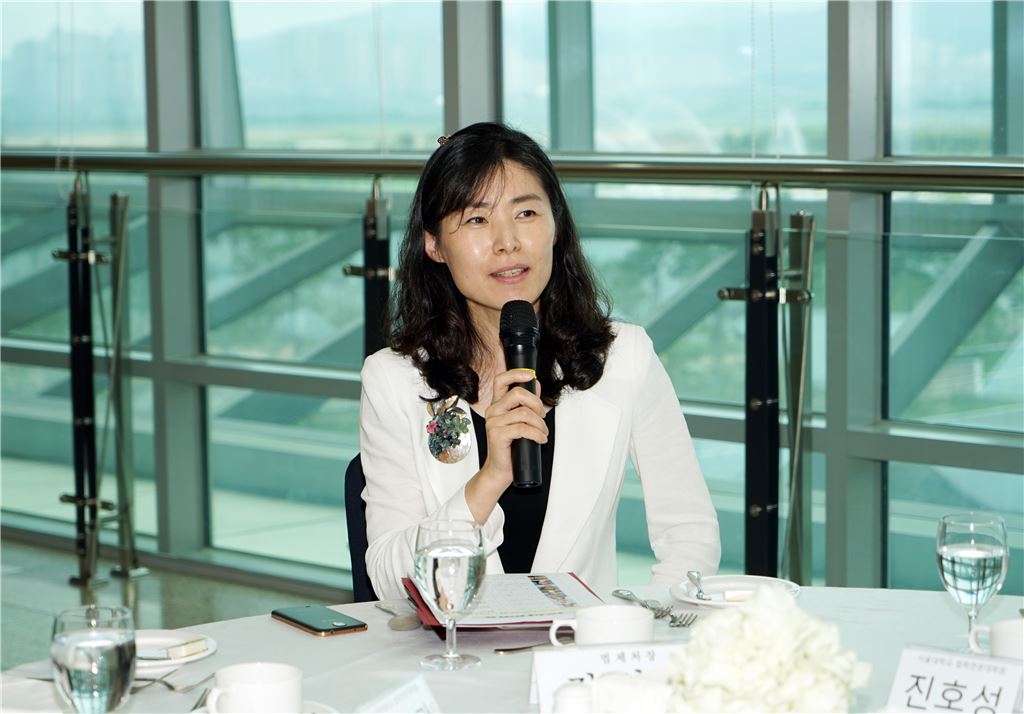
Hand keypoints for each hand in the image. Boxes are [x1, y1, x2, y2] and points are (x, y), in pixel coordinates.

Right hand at [465, 369, 546, 521]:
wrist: (500, 470)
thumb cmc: (511, 446)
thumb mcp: (520, 421)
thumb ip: (526, 403)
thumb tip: (536, 384)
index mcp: (497, 404)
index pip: (501, 380)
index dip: (516, 373)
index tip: (530, 376)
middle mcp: (492, 411)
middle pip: (517, 394)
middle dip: (536, 403)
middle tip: (542, 416)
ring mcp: (493, 423)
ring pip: (524, 413)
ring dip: (540, 424)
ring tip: (543, 433)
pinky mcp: (497, 435)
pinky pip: (523, 428)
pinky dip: (537, 434)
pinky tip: (541, 439)